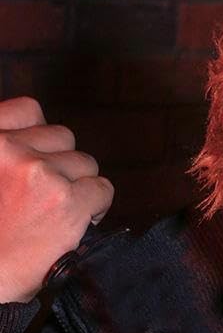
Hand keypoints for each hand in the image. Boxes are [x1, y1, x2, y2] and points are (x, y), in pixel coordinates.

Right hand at [0, 97, 113, 303]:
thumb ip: (3, 159)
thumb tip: (31, 147)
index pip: (28, 110)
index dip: (39, 136)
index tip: (37, 156)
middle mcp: (6, 149)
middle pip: (63, 137)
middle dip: (61, 164)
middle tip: (47, 194)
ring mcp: (37, 172)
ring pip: (85, 163)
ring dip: (78, 185)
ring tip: (58, 212)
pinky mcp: (65, 200)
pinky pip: (102, 189)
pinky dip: (96, 206)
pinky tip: (78, 222)